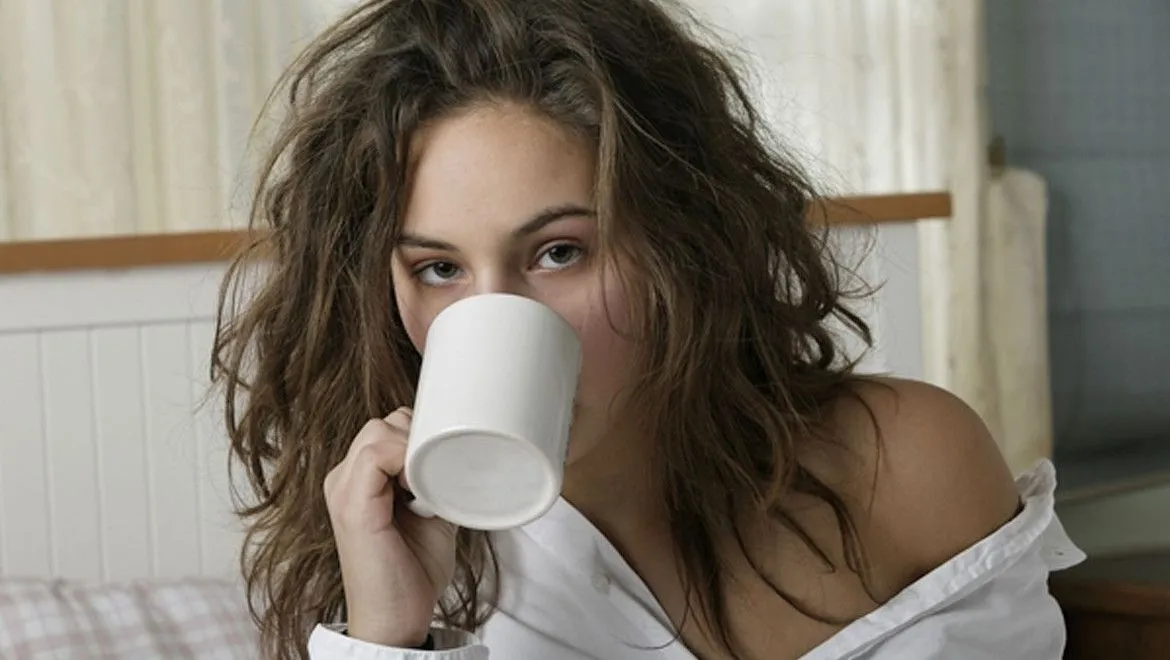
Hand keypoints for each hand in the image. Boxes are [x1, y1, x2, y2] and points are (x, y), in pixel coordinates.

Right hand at [324, 407, 457, 646]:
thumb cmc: (413, 571)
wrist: (398, 618)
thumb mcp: (430, 511)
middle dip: (417, 439)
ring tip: (427, 486)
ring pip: (379, 431)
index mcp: (358, 479)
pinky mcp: (352, 505)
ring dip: (413, 450)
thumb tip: (457, 455)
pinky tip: (419, 489)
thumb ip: (433, 480)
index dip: (420, 436)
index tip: (443, 463)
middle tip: (437, 475)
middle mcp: (343, 479)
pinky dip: (405, 461)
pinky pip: (375, 455)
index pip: (387, 429)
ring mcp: (343, 490)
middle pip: (383, 424)